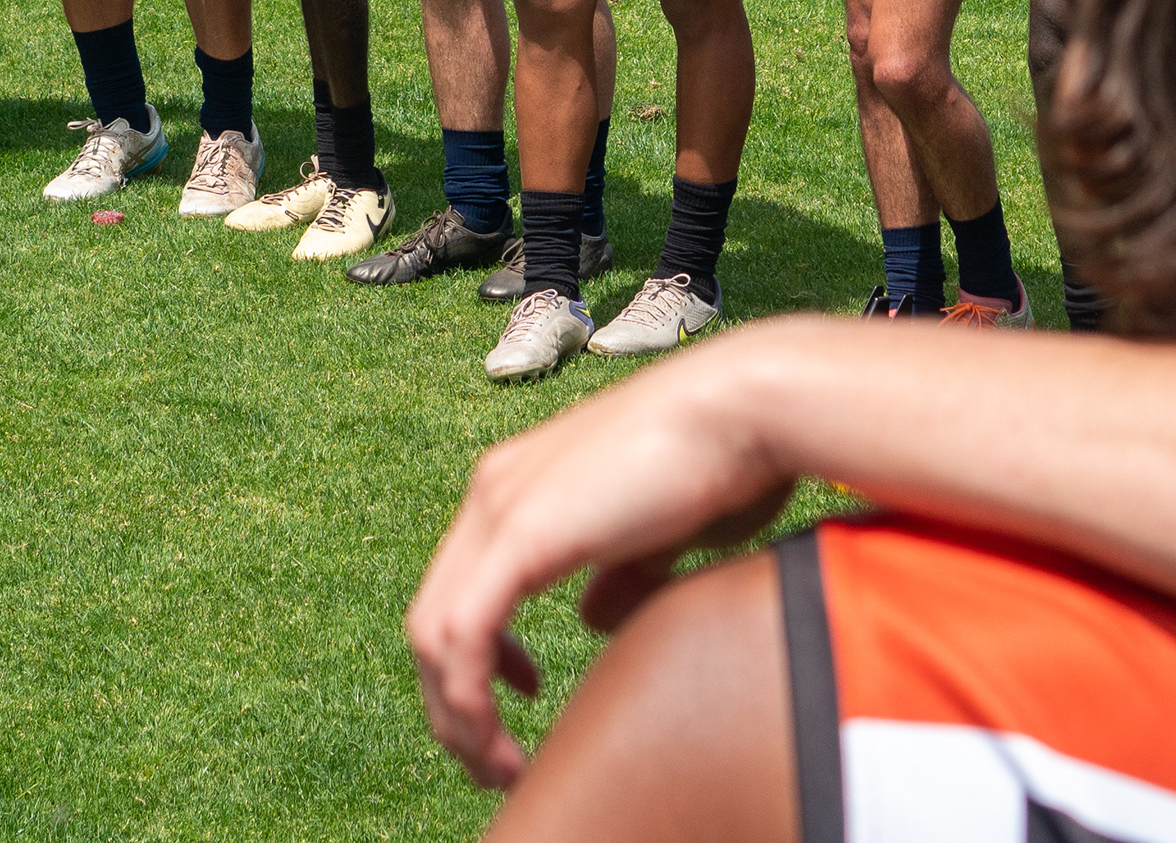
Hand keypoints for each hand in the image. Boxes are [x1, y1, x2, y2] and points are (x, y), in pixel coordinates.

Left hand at [407, 337, 805, 790]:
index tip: (522, 697)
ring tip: (498, 768)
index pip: (461, 588)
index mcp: (520, 486)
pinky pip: (461, 635)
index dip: (479, 657)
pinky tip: (502, 737)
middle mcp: (494, 490)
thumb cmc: (722, 462)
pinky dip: (470, 698)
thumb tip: (590, 619)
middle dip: (453, 701)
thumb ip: (616, 575)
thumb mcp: (656, 537)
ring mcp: (498, 506)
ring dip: (456, 715)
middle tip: (495, 760)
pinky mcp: (520, 532)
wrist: (744, 407)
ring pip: (431, 634)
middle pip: (432, 617)